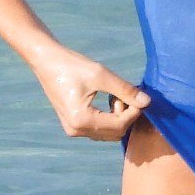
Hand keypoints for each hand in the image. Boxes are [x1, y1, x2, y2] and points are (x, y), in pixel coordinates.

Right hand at [31, 48, 148, 141]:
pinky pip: (99, 129)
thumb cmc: (73, 66)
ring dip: (118, 117)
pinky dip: (109, 118)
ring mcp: (73, 129)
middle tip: (121, 95)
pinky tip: (108, 100)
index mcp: (81, 120)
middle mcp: (76, 130)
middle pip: (115, 133)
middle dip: (126, 115)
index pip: (120, 125)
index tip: (137, 95)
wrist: (47, 61)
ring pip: (109, 133)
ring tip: (114, 96)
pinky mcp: (73, 124)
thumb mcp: (102, 76)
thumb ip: (125, 90)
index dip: (134, 112)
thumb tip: (147, 102)